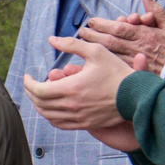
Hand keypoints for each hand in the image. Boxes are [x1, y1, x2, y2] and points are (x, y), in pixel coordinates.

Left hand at [23, 34, 137, 134]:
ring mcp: (78, 118)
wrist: (137, 96)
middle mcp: (72, 106)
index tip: (27, 76)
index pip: (38, 90)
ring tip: (40, 94)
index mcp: (71, 88)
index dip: (28, 83)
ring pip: (48, 116)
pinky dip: (51, 117)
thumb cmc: (117, 72)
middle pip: (40, 104)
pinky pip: (60, 124)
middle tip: (31, 83)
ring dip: (40, 105)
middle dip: (31, 93)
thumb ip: (71, 44)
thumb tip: (51, 39)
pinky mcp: (85, 124)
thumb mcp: (96, 52)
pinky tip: (52, 108)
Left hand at [79, 0, 164, 72]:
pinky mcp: (132, 73)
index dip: (103, 24)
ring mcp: (133, 61)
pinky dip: (100, 64)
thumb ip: (156, 11)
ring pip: (109, 54)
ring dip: (94, 48)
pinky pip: (113, 67)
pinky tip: (88, 62)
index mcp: (145, 35)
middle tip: (81, 31)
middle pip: (110, 41)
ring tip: (82, 42)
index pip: (119, 28)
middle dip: (93, 35)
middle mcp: (137, 48)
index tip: (91, 21)